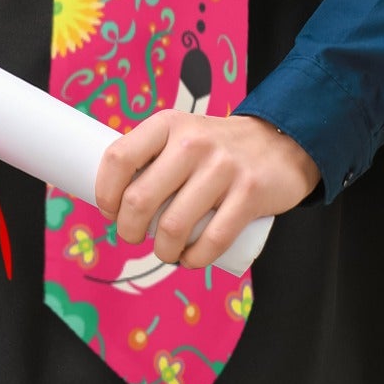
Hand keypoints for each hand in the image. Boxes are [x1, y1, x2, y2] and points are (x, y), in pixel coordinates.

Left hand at [93, 111, 320, 268]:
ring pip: (173, 226)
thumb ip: (152, 155)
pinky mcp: (249, 194)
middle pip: (140, 198)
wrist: (279, 142)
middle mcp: (191, 142)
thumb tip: (113, 195)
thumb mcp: (180, 133)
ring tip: (164, 251)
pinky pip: (212, 240)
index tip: (109, 211)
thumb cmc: (215, 147)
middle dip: (128, 230)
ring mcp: (222, 167)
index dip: (105, 192)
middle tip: (132, 237)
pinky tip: (189, 260)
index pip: (118, 158)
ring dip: (162, 251)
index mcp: (167, 124)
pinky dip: (194, 259)